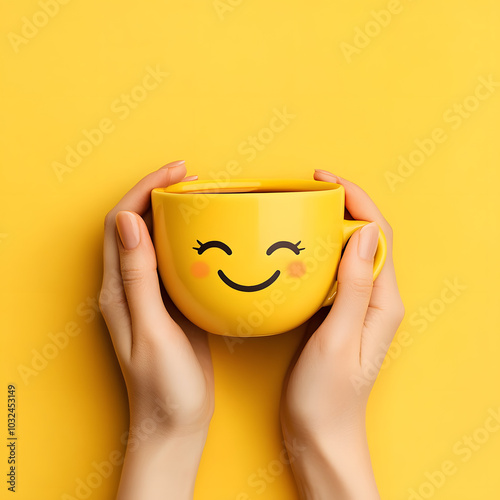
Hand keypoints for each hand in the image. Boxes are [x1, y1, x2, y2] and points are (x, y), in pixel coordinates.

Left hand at [99, 161, 213, 499]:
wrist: (176, 422)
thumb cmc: (163, 386)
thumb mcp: (153, 330)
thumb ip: (139, 278)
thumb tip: (130, 221)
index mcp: (119, 290)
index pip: (121, 224)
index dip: (143, 191)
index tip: (175, 173)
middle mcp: (130, 287)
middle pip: (136, 226)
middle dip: (157, 193)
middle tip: (191, 178)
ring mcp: (152, 295)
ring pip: (157, 241)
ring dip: (173, 214)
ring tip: (201, 197)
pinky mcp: (172, 304)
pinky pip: (176, 262)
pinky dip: (189, 241)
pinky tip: (211, 238)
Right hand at [280, 170, 404, 499]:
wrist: (321, 435)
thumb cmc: (327, 397)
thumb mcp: (337, 339)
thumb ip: (353, 286)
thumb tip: (364, 232)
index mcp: (382, 301)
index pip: (377, 235)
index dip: (357, 200)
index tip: (326, 180)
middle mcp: (375, 299)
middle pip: (366, 238)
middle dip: (344, 205)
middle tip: (308, 189)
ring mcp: (357, 307)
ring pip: (349, 252)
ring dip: (330, 226)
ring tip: (302, 210)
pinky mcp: (338, 314)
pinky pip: (334, 272)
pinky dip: (318, 252)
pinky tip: (296, 250)